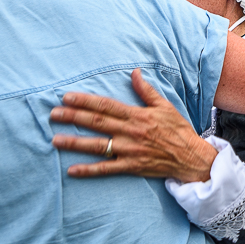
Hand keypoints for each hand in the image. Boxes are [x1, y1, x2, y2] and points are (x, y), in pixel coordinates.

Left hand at [50, 68, 217, 182]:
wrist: (191, 157)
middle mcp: (130, 132)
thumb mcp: (165, 106)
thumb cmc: (178, 130)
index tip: (67, 97)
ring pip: (97, 146)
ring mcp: (129, 150)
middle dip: (73, 117)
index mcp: (137, 115)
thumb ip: (146, 91)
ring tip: (55, 140)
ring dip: (74, 142)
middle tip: (52, 114)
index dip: (85, 101)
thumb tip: (134, 73)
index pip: (106, 105)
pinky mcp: (131, 166)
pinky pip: (106, 169)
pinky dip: (89, 170)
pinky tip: (72, 170)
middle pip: (96, 123)